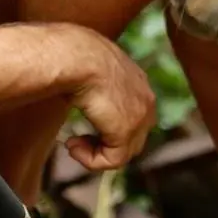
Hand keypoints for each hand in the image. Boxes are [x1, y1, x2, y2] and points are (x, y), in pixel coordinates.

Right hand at [65, 34, 156, 171]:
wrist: (77, 57)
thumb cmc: (73, 57)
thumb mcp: (88, 70)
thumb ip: (94, 85)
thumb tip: (82, 96)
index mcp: (138, 81)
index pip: (133, 116)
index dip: (107, 128)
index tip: (83, 127)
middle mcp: (145, 99)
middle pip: (132, 137)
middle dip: (103, 144)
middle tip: (75, 141)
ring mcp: (140, 116)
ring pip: (122, 152)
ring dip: (94, 154)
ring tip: (72, 146)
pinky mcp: (126, 131)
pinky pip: (112, 160)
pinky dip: (90, 160)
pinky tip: (72, 146)